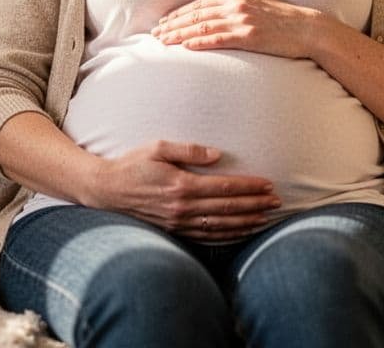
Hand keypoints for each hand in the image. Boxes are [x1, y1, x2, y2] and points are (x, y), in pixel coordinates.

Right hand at [88, 140, 280, 240]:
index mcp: (181, 185)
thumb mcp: (158, 147)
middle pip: (228, 208)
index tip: (268, 184)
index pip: (224, 187)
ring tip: (266, 217)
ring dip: (246, 221)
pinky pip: (207, 236)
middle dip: (255, 204)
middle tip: (277, 201)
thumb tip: (217, 155)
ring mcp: (178, 223)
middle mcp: (182, 207)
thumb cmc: (133, 164)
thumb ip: (189, 150)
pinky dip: (227, 235)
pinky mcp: (174, 231)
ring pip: (221, 225)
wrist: (106, 190)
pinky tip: (241, 231)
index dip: (249, 187)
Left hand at [151, 0, 323, 58]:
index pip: (200, 4)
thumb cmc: (285, 17)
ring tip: (163, 41)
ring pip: (202, 27)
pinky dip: (199, 42)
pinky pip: (218, 40)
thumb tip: (220, 6)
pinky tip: (185, 47)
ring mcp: (243, 20)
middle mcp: (237, 5)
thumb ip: (240, 1)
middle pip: (196, 14)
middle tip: (156, 33)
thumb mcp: (261, 0)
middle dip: (173, 23)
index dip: (179, 13)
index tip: (164, 21)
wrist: (308, 29)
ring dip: (180, 34)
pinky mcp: (249, 37)